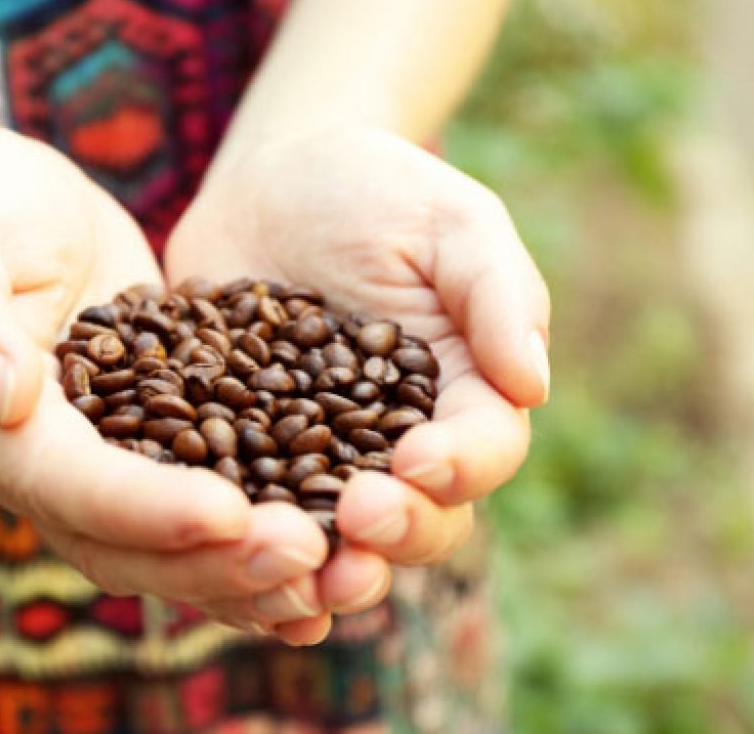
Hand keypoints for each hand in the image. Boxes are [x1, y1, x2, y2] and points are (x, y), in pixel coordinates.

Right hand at [0, 127, 330, 639]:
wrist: (13, 211)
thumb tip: (4, 395)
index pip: (66, 485)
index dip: (142, 508)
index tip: (227, 513)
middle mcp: (44, 468)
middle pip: (121, 545)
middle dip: (211, 561)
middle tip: (308, 555)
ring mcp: (99, 465)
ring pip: (164, 551)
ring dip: (243, 571)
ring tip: (332, 570)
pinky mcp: (149, 448)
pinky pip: (197, 516)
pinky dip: (251, 544)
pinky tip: (325, 550)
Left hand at [167, 127, 550, 634]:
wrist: (272, 183)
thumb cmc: (377, 190)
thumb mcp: (448, 220)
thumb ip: (495, 292)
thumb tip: (532, 385)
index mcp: (461, 393)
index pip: (483, 449)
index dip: (462, 466)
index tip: (420, 460)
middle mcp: (397, 443)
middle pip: (420, 516)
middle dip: (398, 531)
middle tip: (359, 522)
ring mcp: (320, 457)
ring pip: (338, 536)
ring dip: (325, 566)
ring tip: (299, 570)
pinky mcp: (249, 455)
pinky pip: (253, 512)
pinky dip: (244, 546)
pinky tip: (221, 561)